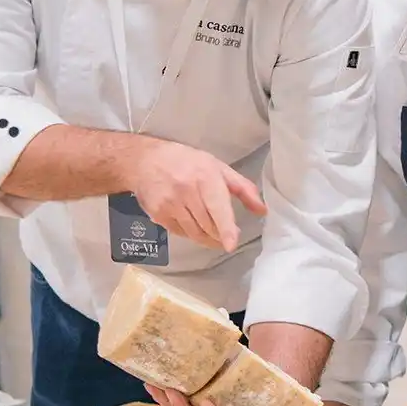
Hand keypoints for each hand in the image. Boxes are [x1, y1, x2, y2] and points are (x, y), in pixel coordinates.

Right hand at [126, 138, 266, 251]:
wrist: (145, 161)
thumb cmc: (186, 162)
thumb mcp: (218, 167)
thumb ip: (243, 189)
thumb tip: (261, 210)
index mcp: (205, 177)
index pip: (218, 208)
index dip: (226, 228)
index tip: (231, 244)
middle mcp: (187, 191)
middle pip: (208, 225)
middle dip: (220, 234)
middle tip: (228, 237)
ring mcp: (170, 204)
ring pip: (195, 232)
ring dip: (208, 238)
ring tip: (215, 236)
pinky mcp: (158, 214)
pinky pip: (180, 232)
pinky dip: (191, 234)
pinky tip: (195, 227)